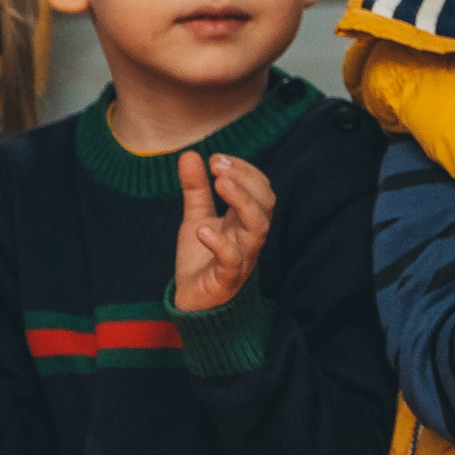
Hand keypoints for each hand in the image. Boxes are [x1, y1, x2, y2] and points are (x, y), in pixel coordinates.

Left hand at [176, 152, 273, 312]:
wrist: (192, 300)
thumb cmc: (201, 258)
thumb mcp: (196, 217)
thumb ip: (196, 189)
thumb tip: (190, 154)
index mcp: (246, 219)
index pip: (261, 188)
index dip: (245, 170)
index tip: (217, 159)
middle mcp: (249, 235)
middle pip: (265, 203)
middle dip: (245, 180)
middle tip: (218, 165)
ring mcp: (243, 256)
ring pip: (257, 227)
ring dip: (242, 202)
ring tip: (220, 183)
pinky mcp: (228, 277)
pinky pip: (233, 259)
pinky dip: (220, 243)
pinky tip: (203, 229)